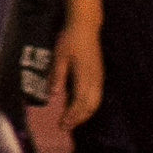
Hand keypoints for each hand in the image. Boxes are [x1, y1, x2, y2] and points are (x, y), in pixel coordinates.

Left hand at [49, 15, 103, 129]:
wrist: (86, 26)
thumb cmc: (70, 39)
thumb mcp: (60, 55)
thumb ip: (58, 75)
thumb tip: (53, 95)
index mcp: (84, 75)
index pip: (79, 102)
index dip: (71, 116)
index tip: (61, 124)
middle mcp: (94, 79)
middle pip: (89, 106)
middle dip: (78, 119)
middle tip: (65, 126)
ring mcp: (98, 77)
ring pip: (95, 102)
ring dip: (84, 114)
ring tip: (72, 120)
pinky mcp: (99, 74)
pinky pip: (97, 96)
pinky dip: (89, 105)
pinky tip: (78, 106)